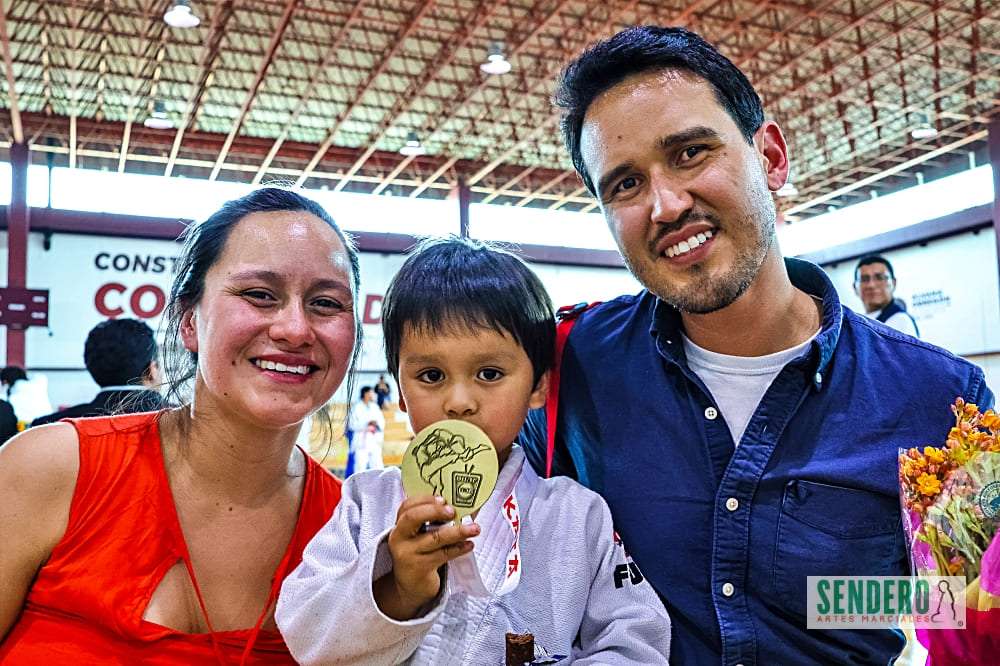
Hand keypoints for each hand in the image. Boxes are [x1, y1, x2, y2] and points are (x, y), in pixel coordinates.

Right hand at [373, 496, 478, 619]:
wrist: (411, 586)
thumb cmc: (421, 554)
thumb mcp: (422, 536)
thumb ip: (437, 520)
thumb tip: (468, 505)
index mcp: (400, 525)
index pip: (407, 506)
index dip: (425, 499)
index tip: (443, 499)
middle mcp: (400, 537)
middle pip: (412, 518)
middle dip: (434, 511)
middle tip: (453, 511)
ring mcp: (408, 554)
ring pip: (434, 538)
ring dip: (457, 531)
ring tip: (475, 528)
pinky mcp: (419, 568)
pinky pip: (442, 555)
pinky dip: (458, 549)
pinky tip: (469, 545)